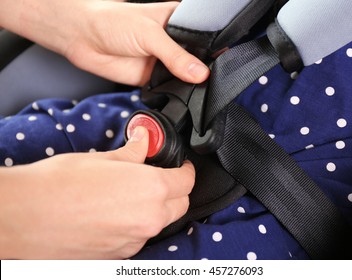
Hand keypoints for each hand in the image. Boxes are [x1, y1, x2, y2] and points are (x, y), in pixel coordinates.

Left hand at [0, 0, 209, 85]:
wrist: (84, 38)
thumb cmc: (113, 22)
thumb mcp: (149, 33)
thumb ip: (175, 55)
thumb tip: (200, 73)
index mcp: (179, 22)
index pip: (205, 36)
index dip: (216, 48)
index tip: (226, 60)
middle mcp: (174, 43)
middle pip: (198, 60)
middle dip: (204, 70)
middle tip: (211, 78)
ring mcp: (165, 62)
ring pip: (186, 77)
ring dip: (191, 85)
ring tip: (198, 88)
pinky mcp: (154, 79)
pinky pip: (170, 90)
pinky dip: (176, 94)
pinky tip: (181, 95)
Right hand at [0, 127, 194, 258]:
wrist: (26, 216)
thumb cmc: (60, 183)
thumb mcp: (102, 158)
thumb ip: (132, 152)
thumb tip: (144, 141)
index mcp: (151, 188)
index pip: (186, 180)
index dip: (184, 170)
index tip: (178, 165)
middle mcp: (149, 218)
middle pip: (180, 204)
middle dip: (176, 190)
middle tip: (158, 178)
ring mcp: (135, 240)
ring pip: (161, 222)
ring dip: (157, 208)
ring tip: (132, 195)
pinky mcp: (119, 255)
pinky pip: (140, 237)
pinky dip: (137, 225)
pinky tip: (115, 214)